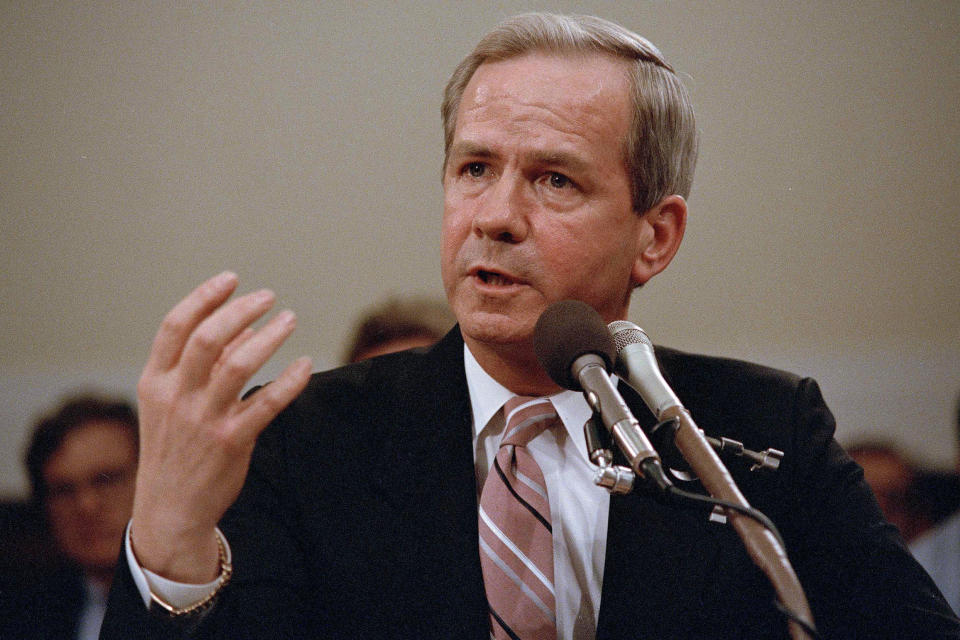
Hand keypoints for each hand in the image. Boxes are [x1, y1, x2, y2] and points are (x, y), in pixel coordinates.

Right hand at [129, 272, 310, 581]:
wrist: (171, 508)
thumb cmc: (176, 447)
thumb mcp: (171, 403)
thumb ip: (202, 365)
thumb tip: (243, 327)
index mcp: (155, 381)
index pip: (175, 327)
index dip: (204, 297)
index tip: (232, 279)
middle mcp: (176, 396)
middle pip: (207, 339)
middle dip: (241, 310)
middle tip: (268, 297)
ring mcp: (204, 419)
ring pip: (238, 365)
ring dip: (269, 337)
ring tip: (290, 319)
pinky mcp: (232, 441)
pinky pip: (268, 403)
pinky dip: (291, 380)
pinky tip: (306, 364)